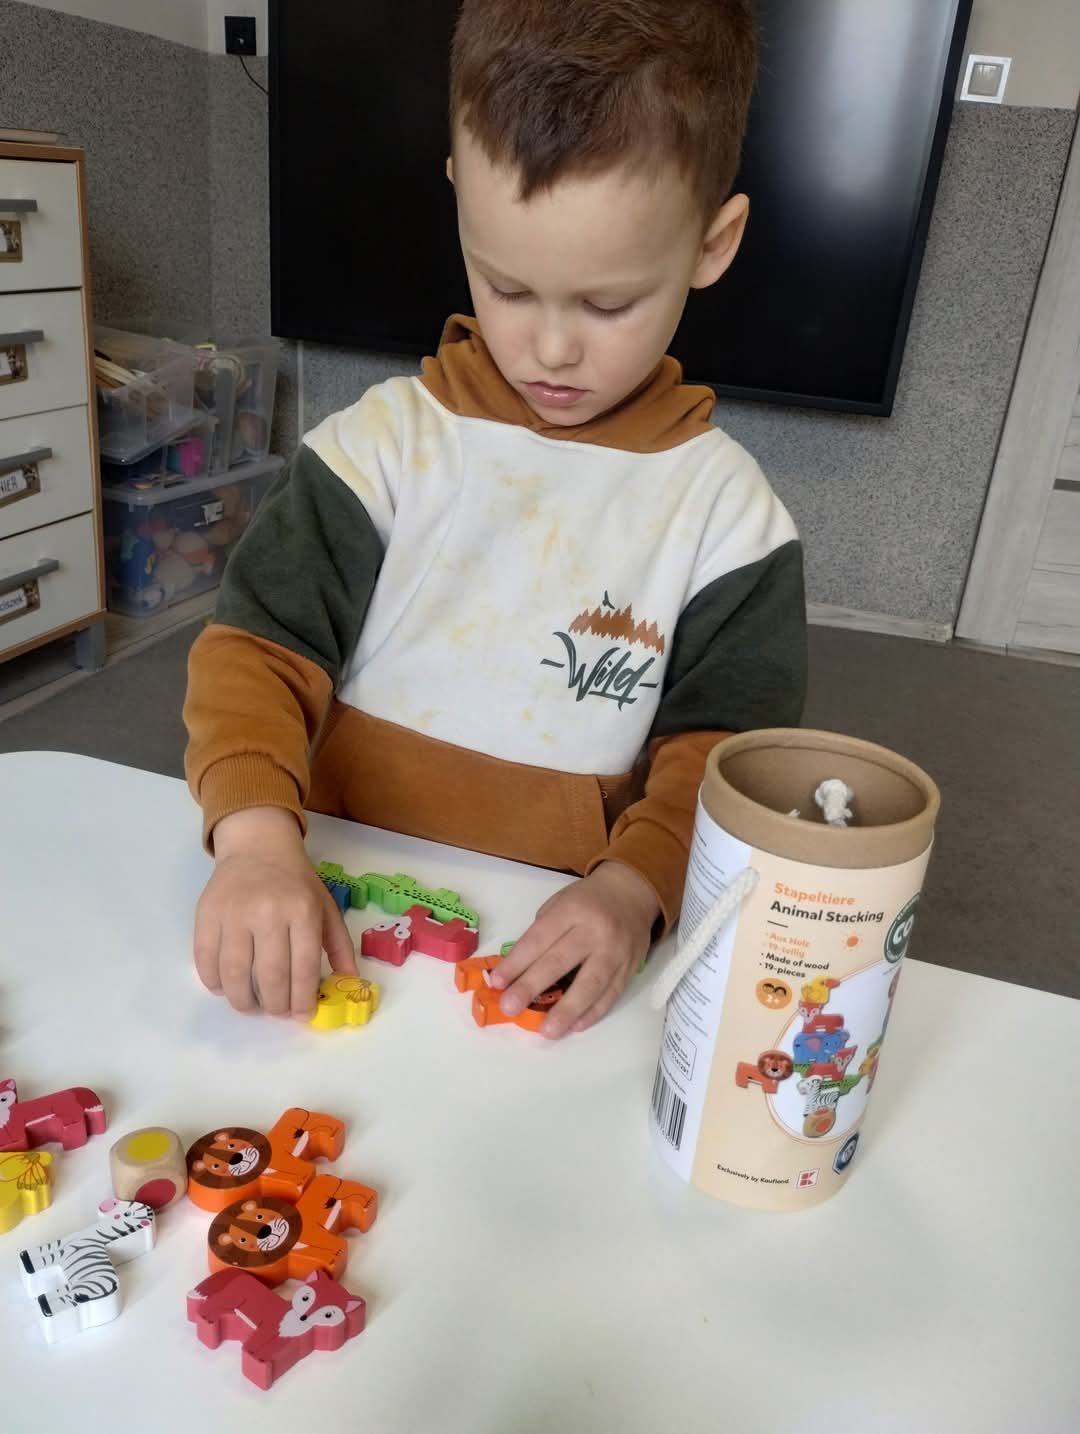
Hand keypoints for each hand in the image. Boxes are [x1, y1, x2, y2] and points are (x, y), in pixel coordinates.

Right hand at [193, 807, 356, 1018]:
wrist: (258, 846)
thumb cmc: (296, 881)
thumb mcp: (326, 906)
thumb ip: (338, 944)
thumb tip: (349, 980)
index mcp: (302, 911)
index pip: (303, 968)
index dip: (302, 999)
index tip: (301, 1015)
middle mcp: (268, 912)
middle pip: (270, 976)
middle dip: (275, 1005)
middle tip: (277, 1012)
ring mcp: (234, 914)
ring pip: (235, 973)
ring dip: (243, 1000)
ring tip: (251, 1006)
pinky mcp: (207, 914)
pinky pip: (206, 959)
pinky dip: (214, 981)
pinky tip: (225, 988)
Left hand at [489, 862, 658, 1038]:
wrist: (631, 893)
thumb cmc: (587, 900)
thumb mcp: (560, 903)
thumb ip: (542, 933)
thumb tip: (517, 971)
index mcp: (572, 910)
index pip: (539, 939)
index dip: (517, 962)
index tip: (498, 982)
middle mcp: (595, 930)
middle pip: (559, 962)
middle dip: (531, 987)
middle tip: (510, 1008)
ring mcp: (615, 951)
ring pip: (590, 985)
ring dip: (567, 1011)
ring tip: (547, 1030)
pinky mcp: (630, 968)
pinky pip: (611, 994)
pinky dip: (593, 1013)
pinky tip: (575, 1026)